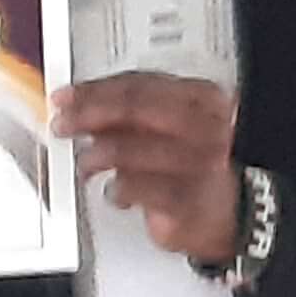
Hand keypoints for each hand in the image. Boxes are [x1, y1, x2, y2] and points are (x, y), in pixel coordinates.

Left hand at [62, 71, 243, 266]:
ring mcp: (199, 162)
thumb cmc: (194, 166)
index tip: (66, 97)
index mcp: (202, 97)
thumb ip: (131, 113)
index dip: (95, 88)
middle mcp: (204, 125)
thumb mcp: (168, 128)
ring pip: (128, 148)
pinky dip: (115, 190)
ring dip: (95, 157)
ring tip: (86, 165)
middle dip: (88, 114)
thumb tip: (80, 105)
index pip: (139, 83)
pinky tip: (113, 192)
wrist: (233, 214)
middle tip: (63, 124)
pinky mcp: (186, 199)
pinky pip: (134, 187)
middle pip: (133, 108)